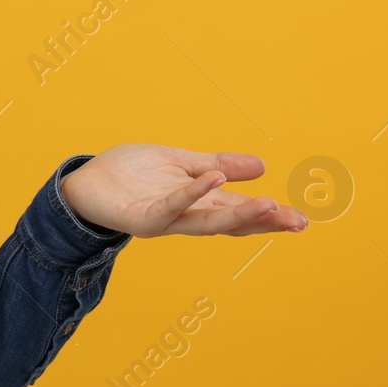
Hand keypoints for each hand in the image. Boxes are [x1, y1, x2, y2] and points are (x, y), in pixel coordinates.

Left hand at [60, 143, 307, 238]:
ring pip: (206, 222)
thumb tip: (262, 166)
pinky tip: (214, 181)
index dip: (268, 216)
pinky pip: (170, 207)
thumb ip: (217, 165)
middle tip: (296, 221)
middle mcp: (185, 217)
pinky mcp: (141, 218)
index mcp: (198, 204)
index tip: (300, 219)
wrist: (87, 180)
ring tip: (268, 204)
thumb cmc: (131, 174)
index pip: (238, 213)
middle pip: (230, 224)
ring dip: (237, 215)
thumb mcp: (180, 163)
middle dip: (263, 222)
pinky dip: (193, 194)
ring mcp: (164, 221)